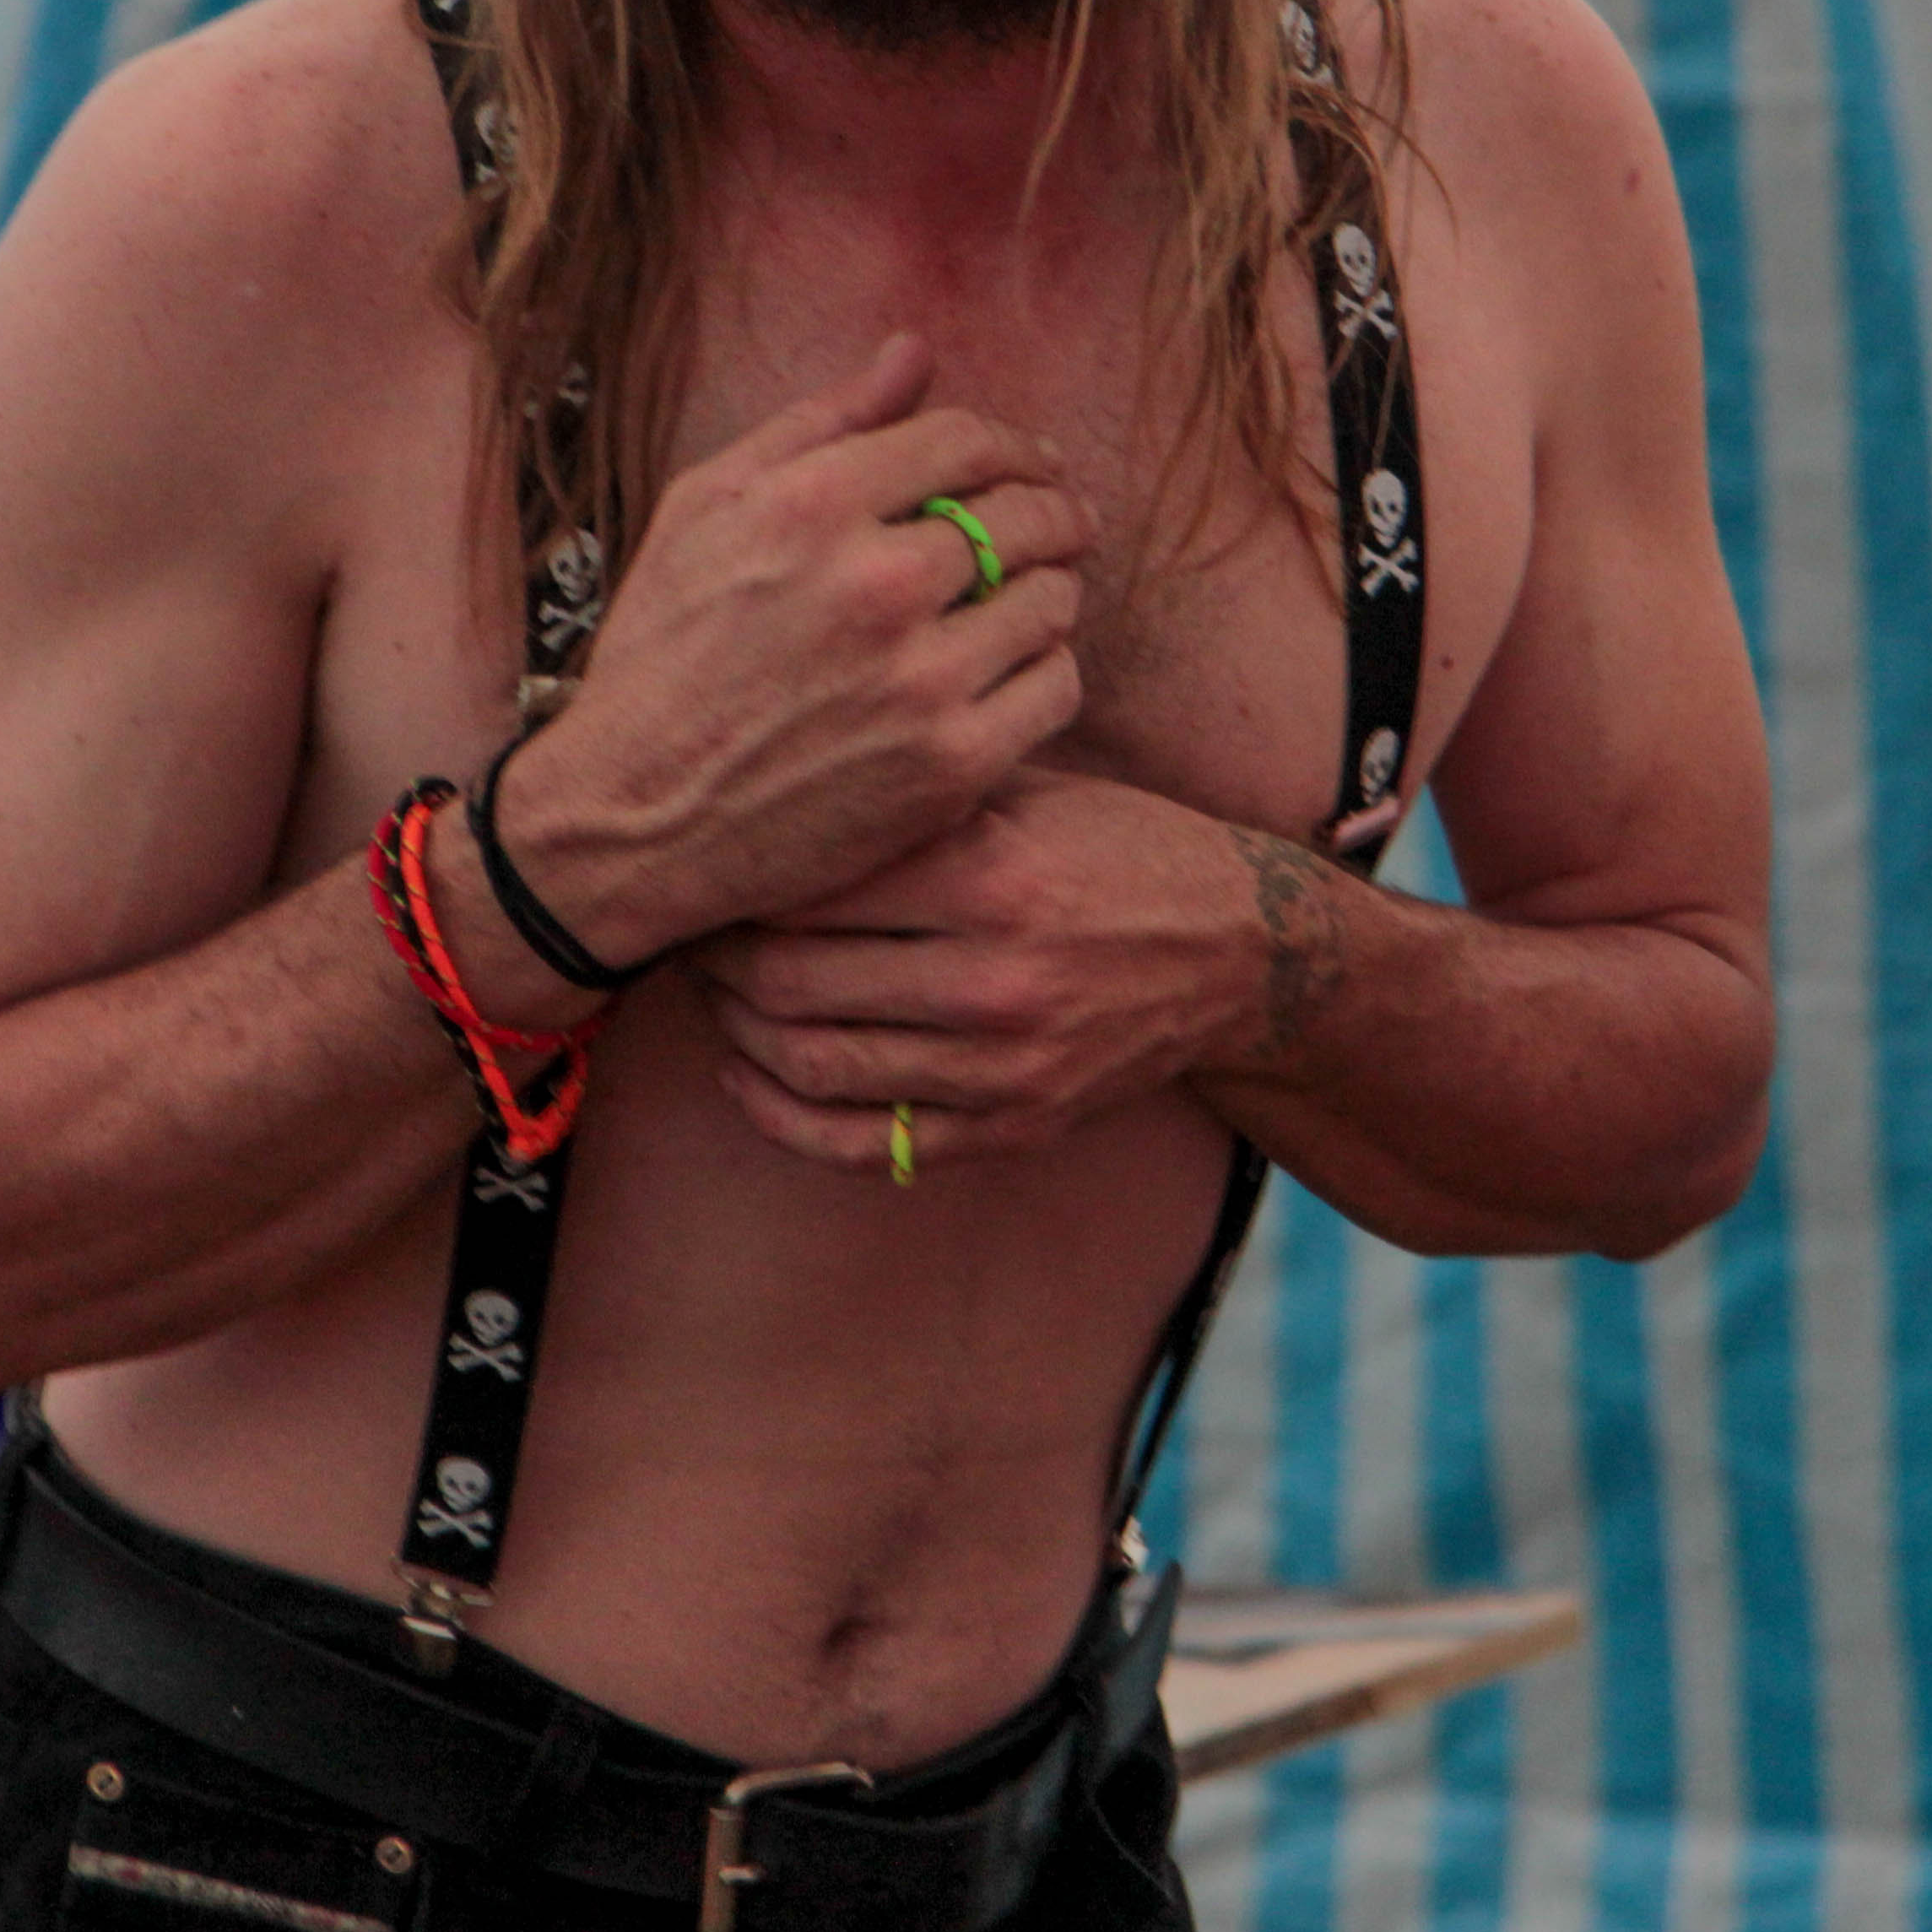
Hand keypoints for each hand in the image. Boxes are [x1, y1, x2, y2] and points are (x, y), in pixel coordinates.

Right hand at [497, 338, 1092, 959]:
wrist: (631, 820)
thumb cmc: (662, 655)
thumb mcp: (706, 511)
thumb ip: (820, 423)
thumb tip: (915, 351)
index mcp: (809, 506)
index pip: (967, 441)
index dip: (1015, 447)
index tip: (1033, 465)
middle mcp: (872, 584)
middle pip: (1027, 515)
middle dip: (1057, 511)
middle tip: (1065, 525)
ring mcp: (917, 681)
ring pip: (1051, 601)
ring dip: (1051, 592)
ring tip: (1027, 601)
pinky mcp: (949, 766)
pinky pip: (1055, 688)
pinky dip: (1045, 672)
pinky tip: (1010, 672)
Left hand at [687, 770, 1349, 1173]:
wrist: (1241, 950)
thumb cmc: (1120, 846)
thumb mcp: (1031, 790)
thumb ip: (917, 792)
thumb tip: (772, 786)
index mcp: (994, 874)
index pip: (811, 884)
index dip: (738, 875)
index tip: (708, 856)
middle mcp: (997, 977)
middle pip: (788, 979)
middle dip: (715, 956)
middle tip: (690, 927)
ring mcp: (1005, 1066)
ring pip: (810, 1064)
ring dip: (734, 1030)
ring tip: (713, 991)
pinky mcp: (1013, 1126)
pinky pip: (862, 1145)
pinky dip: (781, 1115)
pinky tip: (747, 1072)